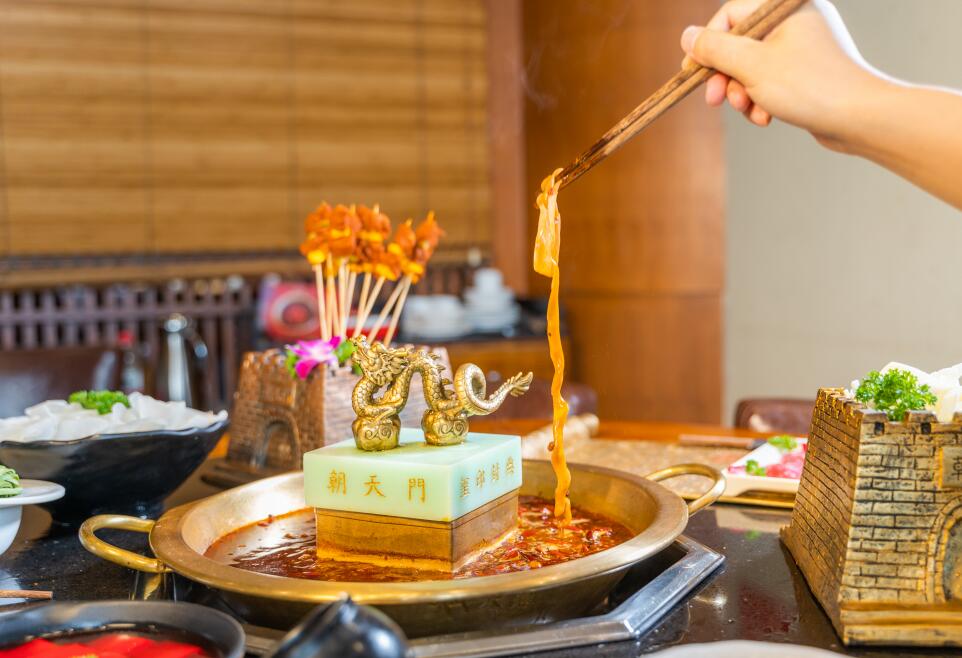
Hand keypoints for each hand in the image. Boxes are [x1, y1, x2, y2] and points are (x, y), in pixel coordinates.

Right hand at [680, 0, 882, 150]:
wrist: (860, 117)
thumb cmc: (809, 86)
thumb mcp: (751, 66)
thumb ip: (715, 49)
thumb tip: (687, 36)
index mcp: (786, 7)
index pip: (731, 15)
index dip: (707, 44)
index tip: (693, 72)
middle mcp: (795, 20)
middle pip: (739, 43)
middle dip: (725, 75)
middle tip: (715, 101)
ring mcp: (803, 46)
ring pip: (752, 66)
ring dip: (742, 92)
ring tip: (749, 111)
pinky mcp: (806, 72)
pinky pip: (770, 80)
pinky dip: (761, 99)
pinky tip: (765, 117)